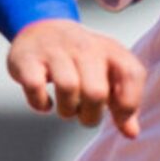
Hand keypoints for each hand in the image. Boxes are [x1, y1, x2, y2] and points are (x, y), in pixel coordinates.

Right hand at [6, 20, 145, 135]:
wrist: (41, 27)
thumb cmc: (80, 59)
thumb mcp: (108, 74)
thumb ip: (123, 103)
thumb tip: (131, 133)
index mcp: (110, 50)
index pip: (131, 74)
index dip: (128, 104)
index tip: (118, 117)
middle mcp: (84, 47)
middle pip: (96, 91)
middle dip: (91, 116)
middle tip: (85, 116)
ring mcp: (55, 50)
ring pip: (68, 88)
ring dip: (67, 111)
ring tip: (66, 109)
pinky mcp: (28, 58)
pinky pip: (35, 86)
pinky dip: (40, 103)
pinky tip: (44, 103)